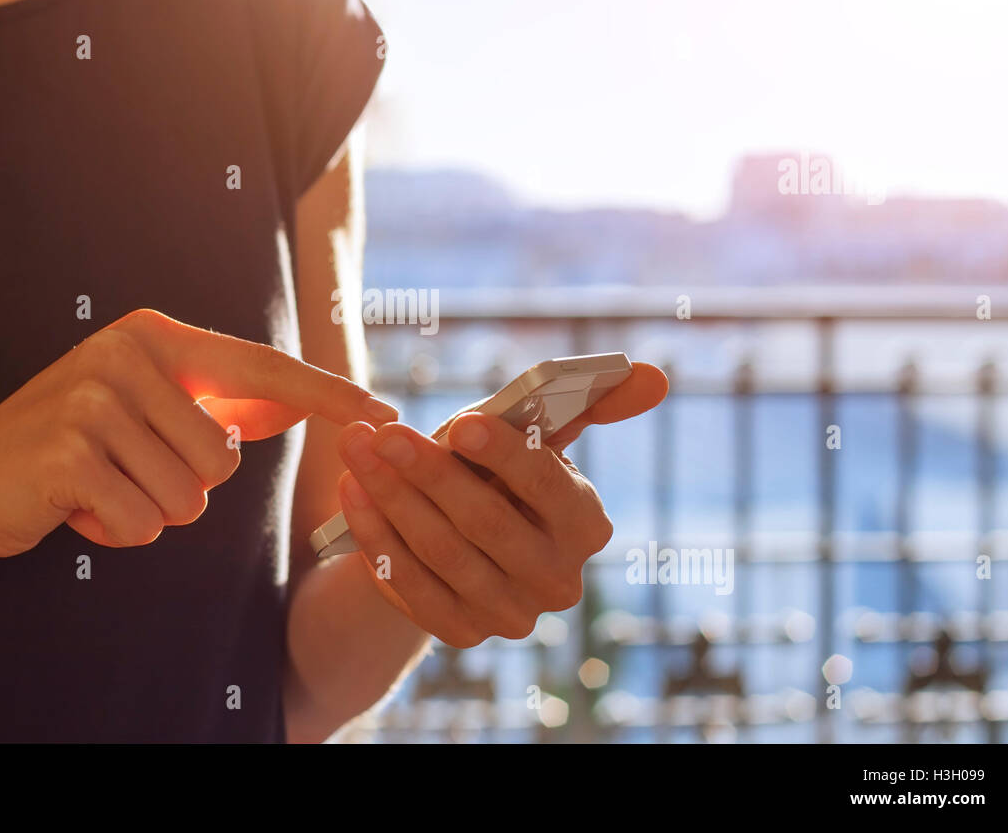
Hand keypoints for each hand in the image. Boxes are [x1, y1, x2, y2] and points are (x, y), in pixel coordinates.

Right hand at [0, 309, 396, 562]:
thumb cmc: (68, 452)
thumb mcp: (143, 411)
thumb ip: (214, 404)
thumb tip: (292, 403)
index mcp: (154, 335)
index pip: (263, 367)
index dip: (327, 394)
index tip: (384, 411)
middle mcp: (127, 351)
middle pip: (225, 457)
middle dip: (185, 487)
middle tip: (123, 472)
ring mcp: (95, 397)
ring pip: (191, 495)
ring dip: (150, 511)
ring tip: (98, 487)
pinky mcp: (71, 450)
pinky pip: (145, 522)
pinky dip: (116, 533)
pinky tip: (74, 508)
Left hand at [335, 363, 666, 646]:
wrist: (455, 535)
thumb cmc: (496, 470)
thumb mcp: (534, 435)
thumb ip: (587, 404)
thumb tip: (655, 374)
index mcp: (587, 525)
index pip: (550, 486)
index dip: (506, 455)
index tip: (460, 422)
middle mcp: (558, 579)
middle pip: (487, 522)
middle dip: (428, 473)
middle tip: (380, 432)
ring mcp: (510, 615)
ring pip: (441, 551)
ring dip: (390, 497)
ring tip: (355, 450)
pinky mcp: (461, 633)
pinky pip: (409, 585)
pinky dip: (376, 536)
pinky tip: (352, 493)